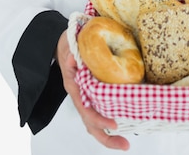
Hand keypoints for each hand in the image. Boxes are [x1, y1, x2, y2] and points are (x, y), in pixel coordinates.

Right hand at [56, 31, 129, 150]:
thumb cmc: (68, 45)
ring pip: (93, 122)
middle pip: (90, 123)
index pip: (85, 108)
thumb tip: (74, 59)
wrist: (64, 45)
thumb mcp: (69, 46)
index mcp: (74, 86)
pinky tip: (121, 124)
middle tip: (124, 144)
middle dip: (106, 137)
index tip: (113, 123)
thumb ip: (71, 53)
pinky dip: (107, 121)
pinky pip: (98, 112)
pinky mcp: (91, 94)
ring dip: (108, 135)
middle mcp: (79, 95)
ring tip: (124, 143)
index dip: (98, 118)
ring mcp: (85, 97)